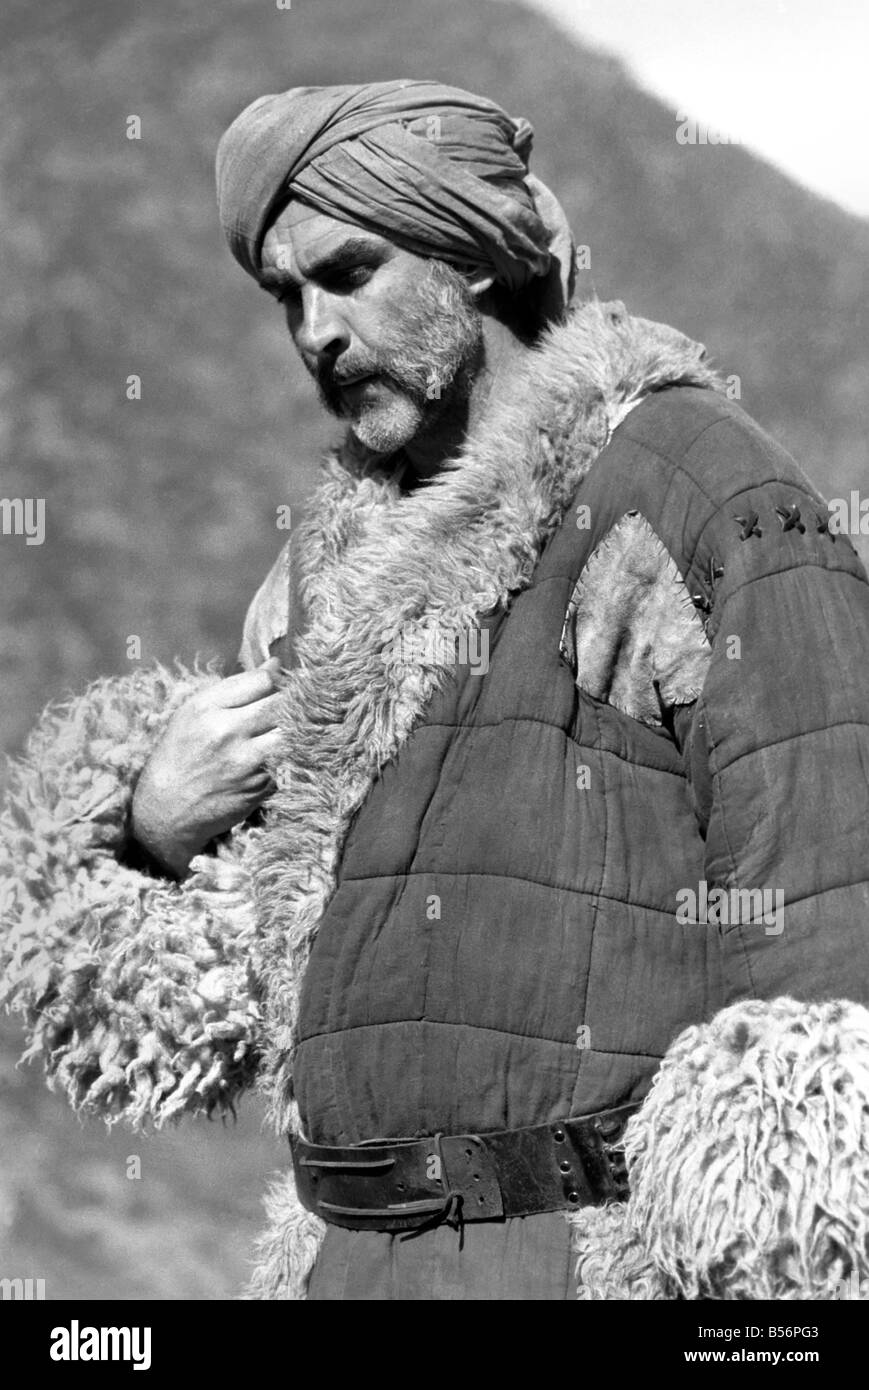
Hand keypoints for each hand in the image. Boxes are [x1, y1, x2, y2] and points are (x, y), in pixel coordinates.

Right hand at [130, 658, 284, 876]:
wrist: (167, 809)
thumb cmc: (179, 755)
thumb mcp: (194, 713)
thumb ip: (236, 687)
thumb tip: (274, 665)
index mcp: (208, 708)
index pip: (263, 680)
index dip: (280, 679)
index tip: (285, 683)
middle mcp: (228, 732)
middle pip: (283, 704)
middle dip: (296, 700)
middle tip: (302, 701)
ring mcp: (247, 762)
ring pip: (293, 732)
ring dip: (299, 727)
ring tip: (298, 726)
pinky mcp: (261, 787)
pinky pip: (290, 761)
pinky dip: (295, 753)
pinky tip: (289, 751)